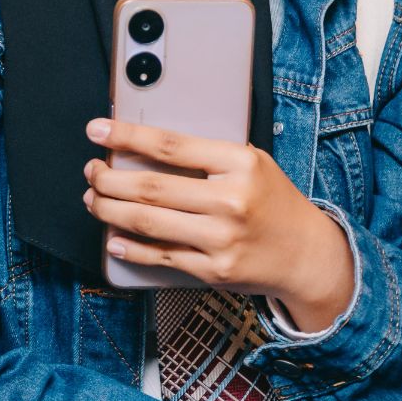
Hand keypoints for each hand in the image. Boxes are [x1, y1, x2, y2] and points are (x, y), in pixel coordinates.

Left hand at [84, 118, 355, 331]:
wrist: (309, 255)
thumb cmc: (271, 201)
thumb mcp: (249, 163)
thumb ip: (204, 154)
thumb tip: (140, 145)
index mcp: (240, 163)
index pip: (169, 145)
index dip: (125, 136)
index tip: (96, 130)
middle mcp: (231, 201)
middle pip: (150, 187)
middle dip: (107, 178)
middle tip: (92, 171)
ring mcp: (222, 239)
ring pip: (147, 222)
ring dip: (109, 210)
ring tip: (94, 199)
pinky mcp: (215, 270)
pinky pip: (160, 256)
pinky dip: (130, 247)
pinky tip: (113, 237)